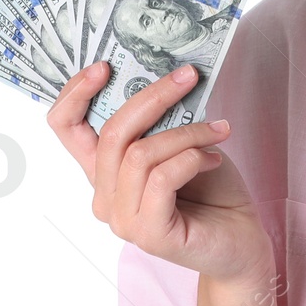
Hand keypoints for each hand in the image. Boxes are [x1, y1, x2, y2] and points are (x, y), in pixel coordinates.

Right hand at [47, 61, 274, 287]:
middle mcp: (104, 196)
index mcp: (103, 171)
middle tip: (189, 77)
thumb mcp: (179, 144)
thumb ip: (158, 123)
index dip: (75, 93)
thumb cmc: (211, 191)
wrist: (241, 240)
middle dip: (153, 96)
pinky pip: (162, 179)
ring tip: (218, 131)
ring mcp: (123, 219)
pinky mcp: (149, 234)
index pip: (64, 128)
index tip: (105, 66)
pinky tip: (214, 159)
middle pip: (111, 133)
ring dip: (187, 133)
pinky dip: (192, 158)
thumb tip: (162, 77)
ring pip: (140, 154)